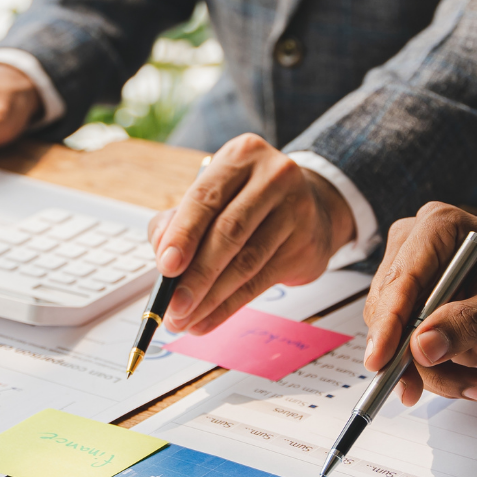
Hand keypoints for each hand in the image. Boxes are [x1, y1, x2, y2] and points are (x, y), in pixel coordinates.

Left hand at [146, 134, 354, 334]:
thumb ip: (177, 221)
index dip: (183, 234)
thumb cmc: (248, 202)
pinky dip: (229, 306)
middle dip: (196, 275)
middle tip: (174, 305)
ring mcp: (296, 210)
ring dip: (211, 298)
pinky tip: (208, 319)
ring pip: (246, 262)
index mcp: (241, 156)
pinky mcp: (306, 244)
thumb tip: (163, 256)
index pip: (205, 197)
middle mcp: (273, 177)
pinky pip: (261, 282)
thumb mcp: (212, 198)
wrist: (313, 206)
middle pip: (228, 232)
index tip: (165, 267)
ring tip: (185, 319)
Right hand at [363, 204, 476, 406]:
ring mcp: (412, 283)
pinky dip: (437, 375)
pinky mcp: (413, 314)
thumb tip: (422, 346)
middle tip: (445, 385)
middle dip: (413, 357)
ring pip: (395, 339)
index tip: (380, 359)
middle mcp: (416, 249)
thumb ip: (466, 321)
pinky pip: (407, 353)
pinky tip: (471, 380)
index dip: (388, 321)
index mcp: (438, 226)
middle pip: (389, 311)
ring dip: (432, 373)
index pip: (401, 277)